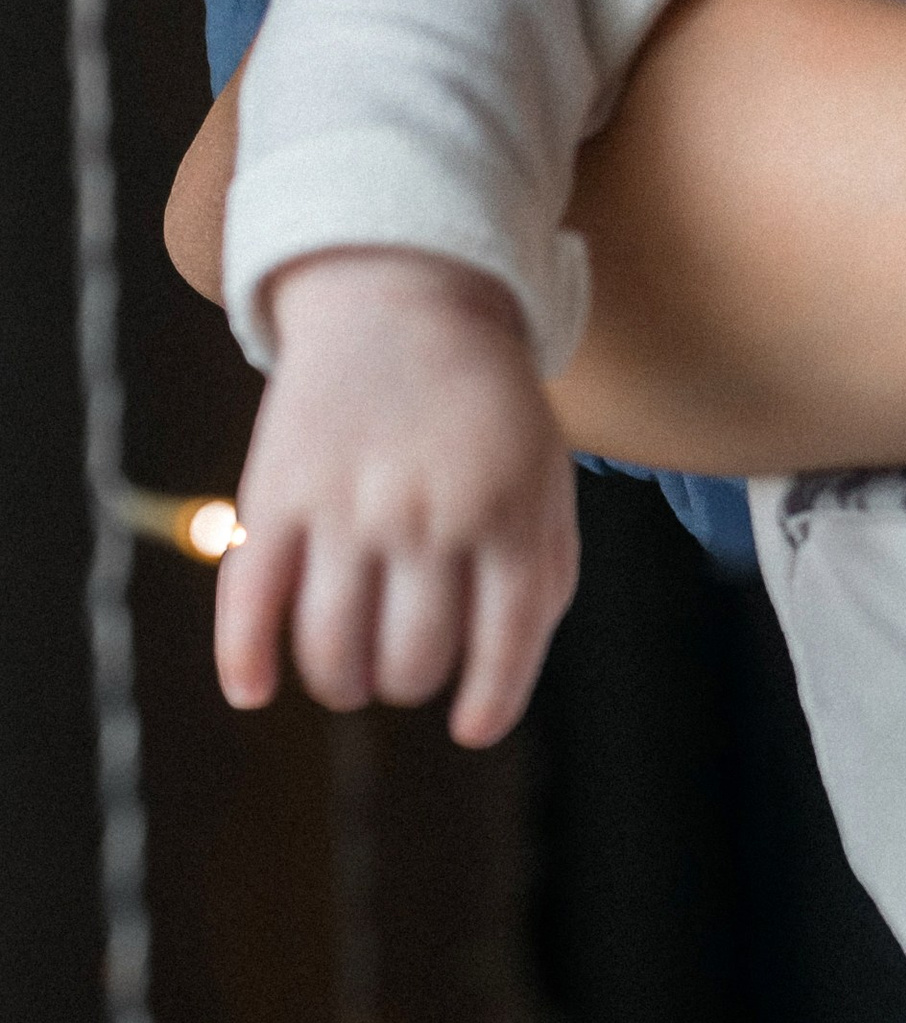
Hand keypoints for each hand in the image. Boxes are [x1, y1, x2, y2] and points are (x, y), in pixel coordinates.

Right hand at [216, 249, 579, 746]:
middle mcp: (428, 512)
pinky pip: (250, 601)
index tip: (471, 728)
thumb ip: (540, 579)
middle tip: (405, 663)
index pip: (504, 643)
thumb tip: (492, 701)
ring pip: (333, 649)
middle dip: (409, 679)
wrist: (405, 294)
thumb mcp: (544, 475)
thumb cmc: (485, 409)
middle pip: (413, 658)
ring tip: (351, 672)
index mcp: (507, 508)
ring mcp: (347, 503)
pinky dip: (245, 661)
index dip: (490, 702)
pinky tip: (254, 689)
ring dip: (342, 681)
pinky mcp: (276, 492)